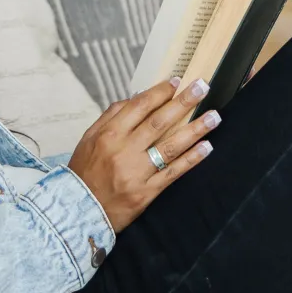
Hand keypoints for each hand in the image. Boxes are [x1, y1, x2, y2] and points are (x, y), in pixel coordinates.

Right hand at [65, 78, 217, 233]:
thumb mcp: (88, 138)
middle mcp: (124, 151)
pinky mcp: (146, 193)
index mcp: (109, 134)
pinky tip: (206, 147)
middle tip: (202, 87)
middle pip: (159, 122)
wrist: (77, 210)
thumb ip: (111, 116)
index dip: (160, 92)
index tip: (177, 81)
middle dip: (184, 103)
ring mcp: (136, 173)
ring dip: (195, 129)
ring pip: (170, 146)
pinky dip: (191, 159)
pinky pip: (173, 172)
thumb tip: (137, 97)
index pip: (140, 106)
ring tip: (214, 116)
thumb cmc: (84, 172)